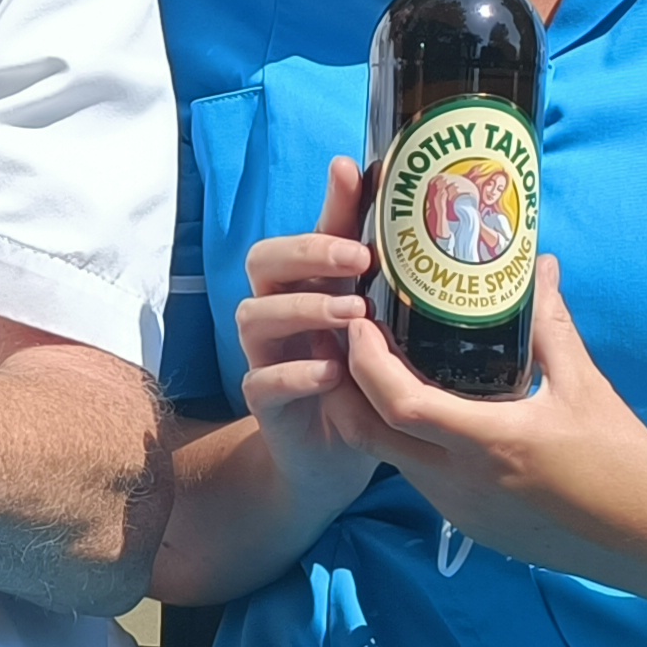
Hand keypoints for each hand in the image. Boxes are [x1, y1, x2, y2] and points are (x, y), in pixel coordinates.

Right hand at [233, 158, 389, 509]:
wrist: (337, 454)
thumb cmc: (359, 373)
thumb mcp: (373, 317)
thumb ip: (374, 264)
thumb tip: (394, 191)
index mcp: (304, 287)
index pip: (300, 234)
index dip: (325, 212)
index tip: (358, 196)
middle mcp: (277, 314)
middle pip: (262, 261)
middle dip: (308, 254)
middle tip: (359, 261)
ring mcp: (265, 356)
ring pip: (253, 315)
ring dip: (302, 308)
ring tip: (354, 317)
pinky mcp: (264, 403)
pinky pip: (261, 381)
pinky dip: (295, 373)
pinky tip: (333, 372)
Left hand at [335, 262, 646, 580]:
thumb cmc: (623, 461)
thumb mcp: (585, 386)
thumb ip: (551, 325)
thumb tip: (538, 267)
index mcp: (490, 443)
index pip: (399, 404)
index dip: (365, 362)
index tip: (360, 323)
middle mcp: (462, 483)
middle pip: (369, 436)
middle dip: (343, 388)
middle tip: (346, 342)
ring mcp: (461, 509)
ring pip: (390, 459)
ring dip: (372, 416)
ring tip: (376, 369)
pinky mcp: (470, 525)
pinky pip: (419, 479)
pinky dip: (404, 443)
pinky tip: (420, 414)